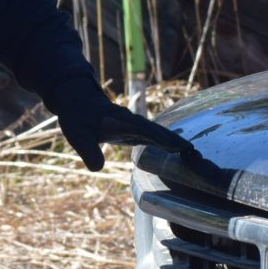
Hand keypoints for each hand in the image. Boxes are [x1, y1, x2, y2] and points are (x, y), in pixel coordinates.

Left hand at [43, 76, 195, 171]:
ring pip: (155, 132)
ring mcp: (132, 125)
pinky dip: (162, 140)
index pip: (143, 129)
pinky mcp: (131, 129)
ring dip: (171, 139)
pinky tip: (173, 148)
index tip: (175, 145)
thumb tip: (97, 168)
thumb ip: (88, 151)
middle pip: (155, 130)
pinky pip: (150, 134)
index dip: (158, 137)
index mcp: (120, 121)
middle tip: (191, 149)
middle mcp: (130, 121)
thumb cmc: (77, 117)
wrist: (76, 101)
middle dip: (172, 138)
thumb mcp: (78, 134)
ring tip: (189, 149)